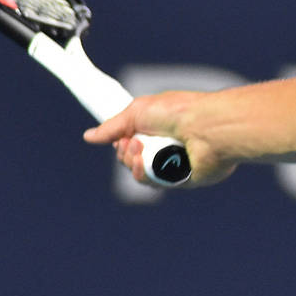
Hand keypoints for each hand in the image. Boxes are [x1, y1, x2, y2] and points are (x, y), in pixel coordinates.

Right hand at [82, 91, 237, 187]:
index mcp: (160, 126)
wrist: (206, 127)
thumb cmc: (177, 112)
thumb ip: (113, 126)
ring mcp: (175, 163)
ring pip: (141, 173)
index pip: (131, 141)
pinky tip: (145, 163)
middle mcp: (167, 145)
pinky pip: (156, 183)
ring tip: (140, 149)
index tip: (120, 137)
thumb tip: (89, 137)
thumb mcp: (137, 112)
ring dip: (133, 163)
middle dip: (126, 152)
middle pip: (132, 159)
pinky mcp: (183, 179)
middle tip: (133, 142)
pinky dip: (145, 174)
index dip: (121, 142)